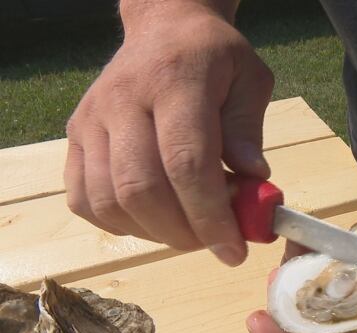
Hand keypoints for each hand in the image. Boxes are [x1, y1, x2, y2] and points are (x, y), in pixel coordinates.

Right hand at [64, 4, 272, 265]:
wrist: (164, 29)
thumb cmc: (214, 59)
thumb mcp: (250, 80)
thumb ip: (249, 130)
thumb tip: (253, 182)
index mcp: (175, 83)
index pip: (187, 163)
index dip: (211, 216)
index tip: (235, 251)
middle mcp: (122, 102)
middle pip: (141, 189)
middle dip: (184, 232)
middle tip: (216, 243)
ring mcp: (91, 121)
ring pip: (109, 201)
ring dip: (154, 233)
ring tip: (190, 230)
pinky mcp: (75, 138)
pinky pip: (84, 200)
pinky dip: (120, 225)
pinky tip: (154, 219)